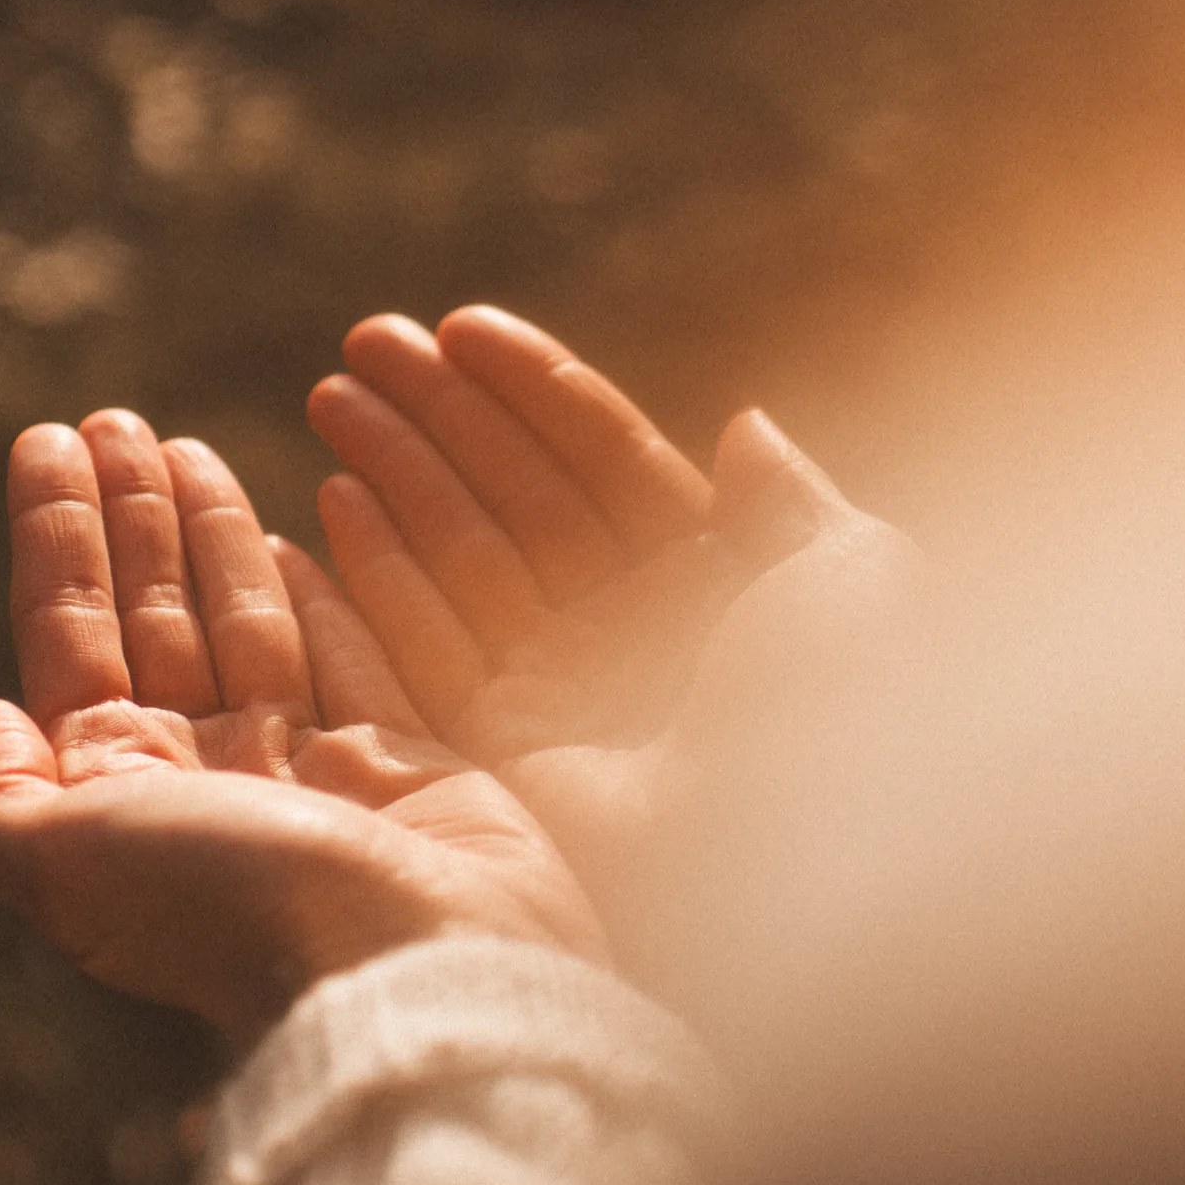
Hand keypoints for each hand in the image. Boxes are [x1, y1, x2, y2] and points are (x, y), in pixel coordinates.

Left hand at [0, 411, 603, 1046]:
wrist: (410, 968)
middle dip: (128, 516)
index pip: (72, 635)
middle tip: (112, 418)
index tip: (46, 441)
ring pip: (245, 620)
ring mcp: (304, 766)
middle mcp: (206, 774)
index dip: (56, 538)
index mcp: (122, 791)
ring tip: (182, 440)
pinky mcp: (400, 759)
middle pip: (153, 615)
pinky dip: (314, 595)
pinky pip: (348, 654)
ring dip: (209, 530)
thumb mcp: (68, 862)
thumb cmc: (236, 907)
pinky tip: (287, 536)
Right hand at [306, 307, 904, 938]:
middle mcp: (630, 632)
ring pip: (462, 557)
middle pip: (518, 497)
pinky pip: (425, 650)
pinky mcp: (506, 759)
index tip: (462, 326)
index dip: (534, 393)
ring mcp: (563, 695)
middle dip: (442, 418)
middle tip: (366, 342)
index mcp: (717, 582)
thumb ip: (787, 500)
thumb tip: (745, 426)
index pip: (606, 461)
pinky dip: (375, 578)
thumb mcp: (852, 577)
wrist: (810, 858)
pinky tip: (332, 501)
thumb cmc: (851, 710)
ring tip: (332, 395)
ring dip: (395, 475)